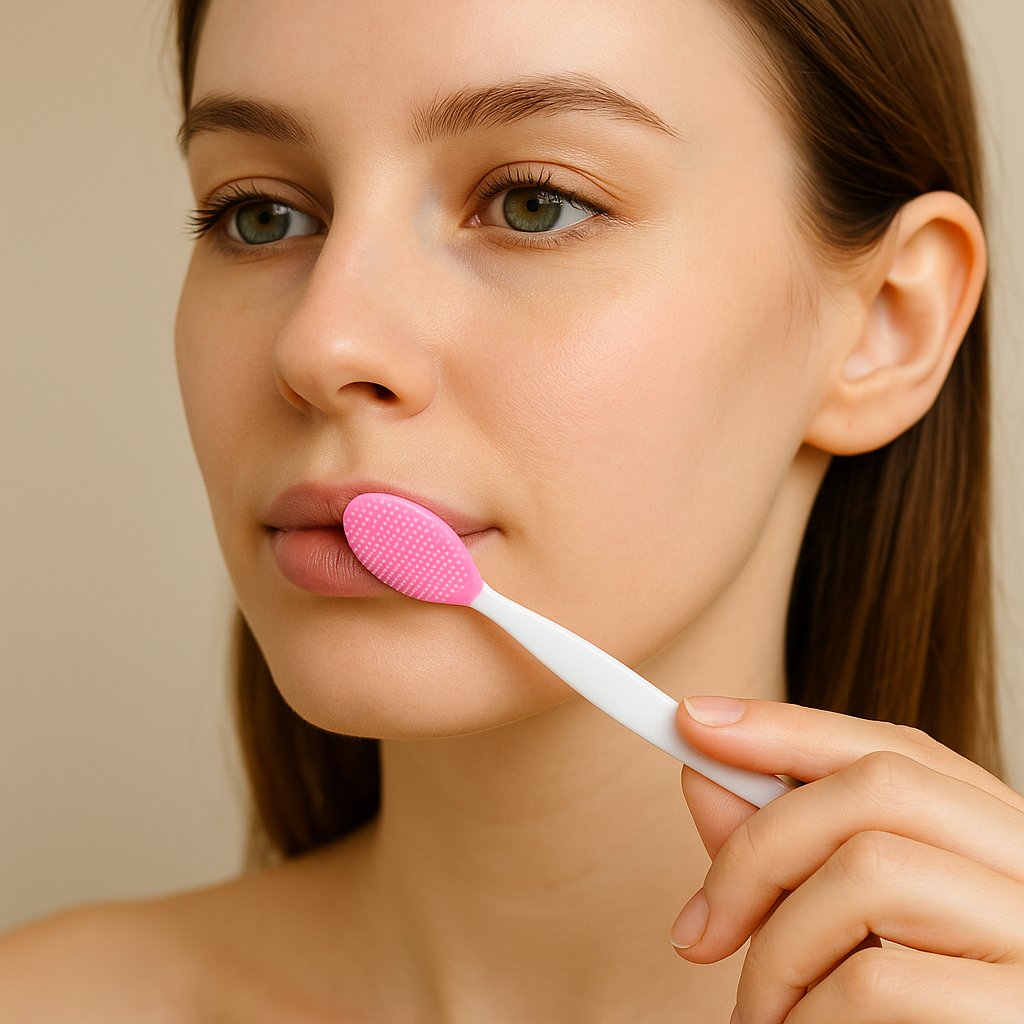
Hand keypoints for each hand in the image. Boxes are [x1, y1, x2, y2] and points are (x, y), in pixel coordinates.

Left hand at [671, 697, 1023, 1022]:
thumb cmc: (914, 1019)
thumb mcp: (848, 930)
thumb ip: (783, 851)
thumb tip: (701, 771)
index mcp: (998, 842)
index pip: (895, 747)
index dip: (786, 727)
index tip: (692, 722)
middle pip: (875, 789)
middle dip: (759, 847)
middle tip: (696, 932)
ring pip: (869, 872)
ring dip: (777, 949)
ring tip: (761, 1015)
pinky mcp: (1019, 1018)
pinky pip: (874, 983)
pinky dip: (808, 1015)